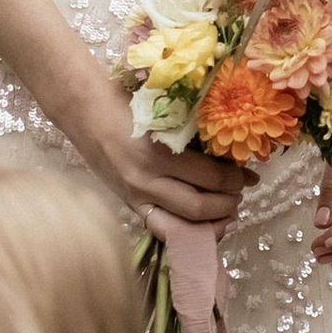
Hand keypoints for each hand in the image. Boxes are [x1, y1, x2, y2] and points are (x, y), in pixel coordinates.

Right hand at [87, 118, 249, 234]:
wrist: (82, 109)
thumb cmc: (125, 102)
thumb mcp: (162, 112)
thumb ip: (191, 133)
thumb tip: (229, 149)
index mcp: (157, 153)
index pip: (210, 177)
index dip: (236, 178)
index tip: (248, 174)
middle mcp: (145, 181)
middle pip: (199, 207)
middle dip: (228, 203)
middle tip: (241, 193)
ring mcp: (135, 196)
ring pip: (182, 225)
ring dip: (211, 222)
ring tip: (228, 212)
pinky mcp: (129, 204)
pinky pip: (162, 227)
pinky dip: (186, 231)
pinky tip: (202, 226)